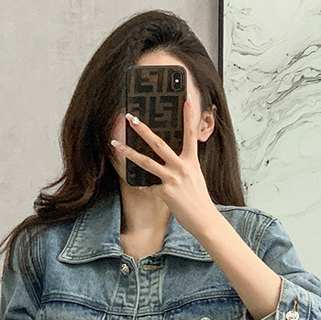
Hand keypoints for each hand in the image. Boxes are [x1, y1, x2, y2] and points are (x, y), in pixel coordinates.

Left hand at [110, 95, 216, 233]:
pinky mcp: (165, 193)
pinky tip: (139, 185)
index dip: (188, 116)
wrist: (204, 220)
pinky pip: (148, 187)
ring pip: (146, 162)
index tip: (185, 99)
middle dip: (143, 130)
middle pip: (159, 144)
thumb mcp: (195, 177)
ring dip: (129, 153)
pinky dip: (144, 186)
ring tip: (116, 144)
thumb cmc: (199, 200)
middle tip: (131, 118)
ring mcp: (173, 179)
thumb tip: (172, 161)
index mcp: (192, 161)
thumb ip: (184, 166)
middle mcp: (182, 167)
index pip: (190, 134)